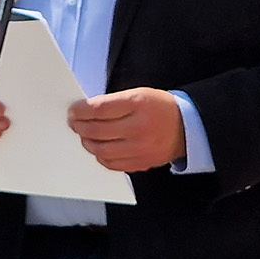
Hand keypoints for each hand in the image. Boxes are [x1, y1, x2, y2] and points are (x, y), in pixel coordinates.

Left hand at [68, 88, 186, 172]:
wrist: (186, 127)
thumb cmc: (159, 107)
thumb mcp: (138, 94)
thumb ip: (113, 102)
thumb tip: (85, 111)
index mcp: (138, 104)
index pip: (99, 108)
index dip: (80, 111)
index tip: (73, 111)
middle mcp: (138, 127)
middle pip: (97, 130)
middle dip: (79, 126)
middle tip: (74, 123)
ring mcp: (140, 148)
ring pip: (101, 149)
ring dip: (87, 142)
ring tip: (84, 136)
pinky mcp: (141, 163)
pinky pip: (112, 164)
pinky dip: (100, 156)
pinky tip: (98, 148)